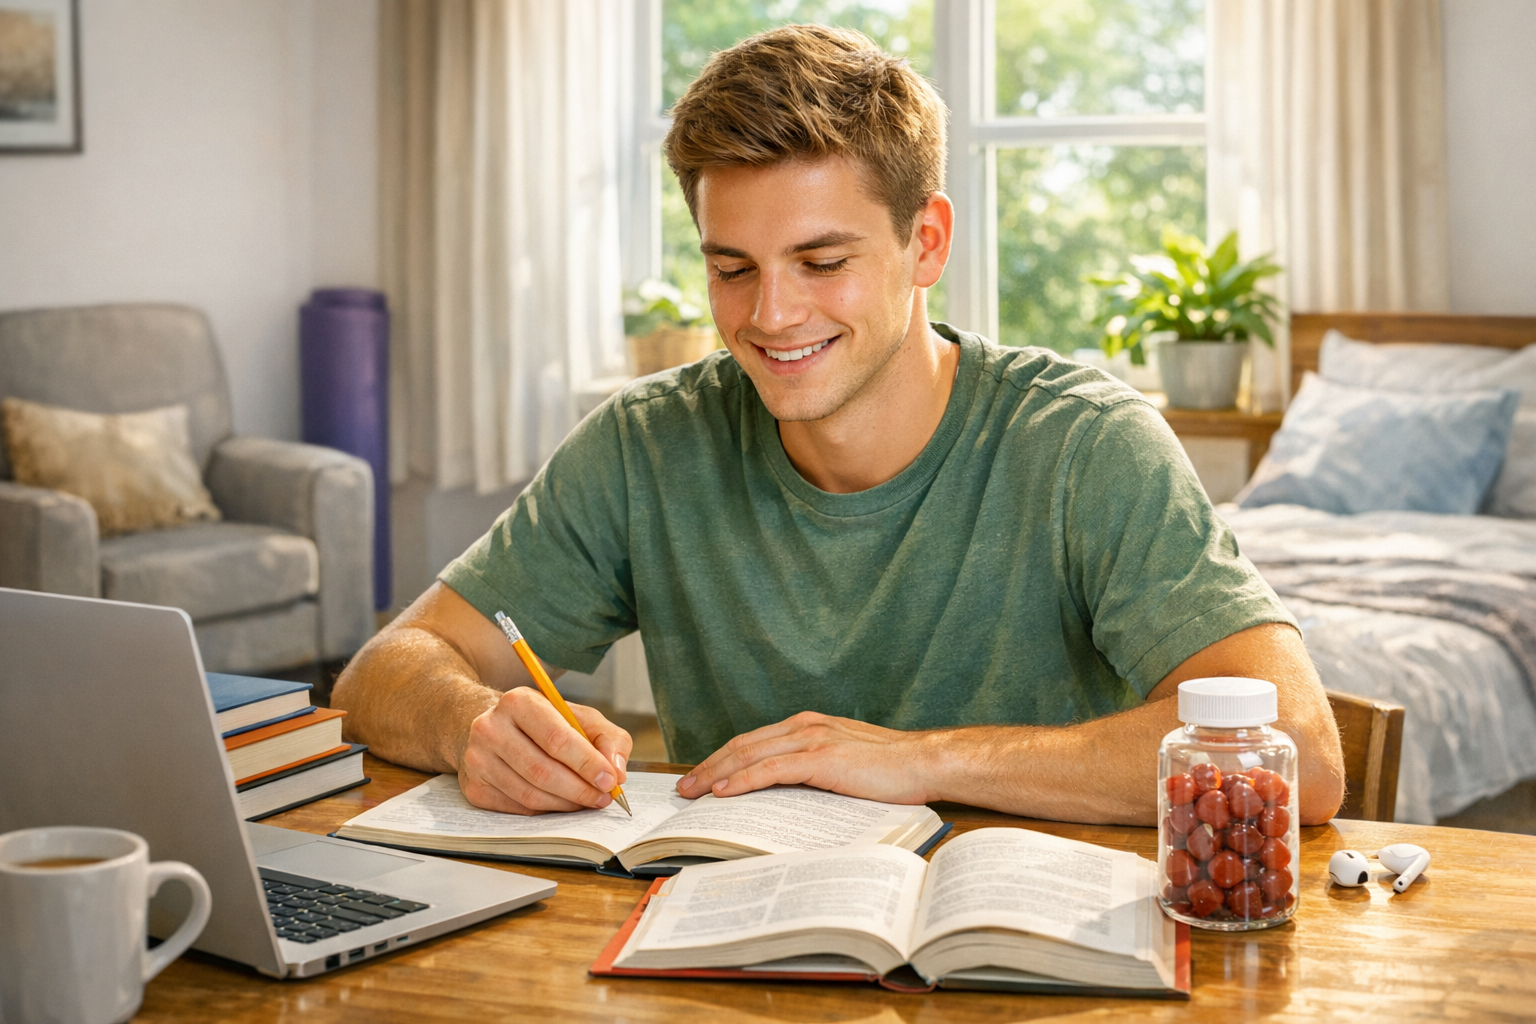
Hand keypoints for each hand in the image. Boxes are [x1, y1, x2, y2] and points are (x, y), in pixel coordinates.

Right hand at [457, 686, 632, 813]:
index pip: (556, 738)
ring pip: (530, 795)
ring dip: (565, 804)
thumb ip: (607, 738)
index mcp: (518, 702)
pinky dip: (546, 811)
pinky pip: (517, 809)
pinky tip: (561, 803)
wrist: (495, 729)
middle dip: (580, 790)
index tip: (610, 780)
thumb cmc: (544, 724)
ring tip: (587, 801)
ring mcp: (477, 759)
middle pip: (542, 771)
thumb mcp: (579, 717)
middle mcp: (490, 728)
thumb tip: (617, 771)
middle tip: (604, 798)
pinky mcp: (474, 787)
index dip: (587, 763)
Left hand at [677, 711, 937, 803]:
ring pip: (750, 755)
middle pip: (743, 745)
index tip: (701, 776)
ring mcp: (812, 739)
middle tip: (684, 788)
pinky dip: (744, 780)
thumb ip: (814, 769)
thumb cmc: (891, 768)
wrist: (924, 761)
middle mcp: (805, 726)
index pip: (753, 741)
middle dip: (709, 766)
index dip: (722, 758)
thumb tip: (784, 793)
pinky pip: (772, 769)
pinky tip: (725, 791)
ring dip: (716, 773)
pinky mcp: (821, 758)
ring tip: (694, 792)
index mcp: (809, 726)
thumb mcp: (843, 764)